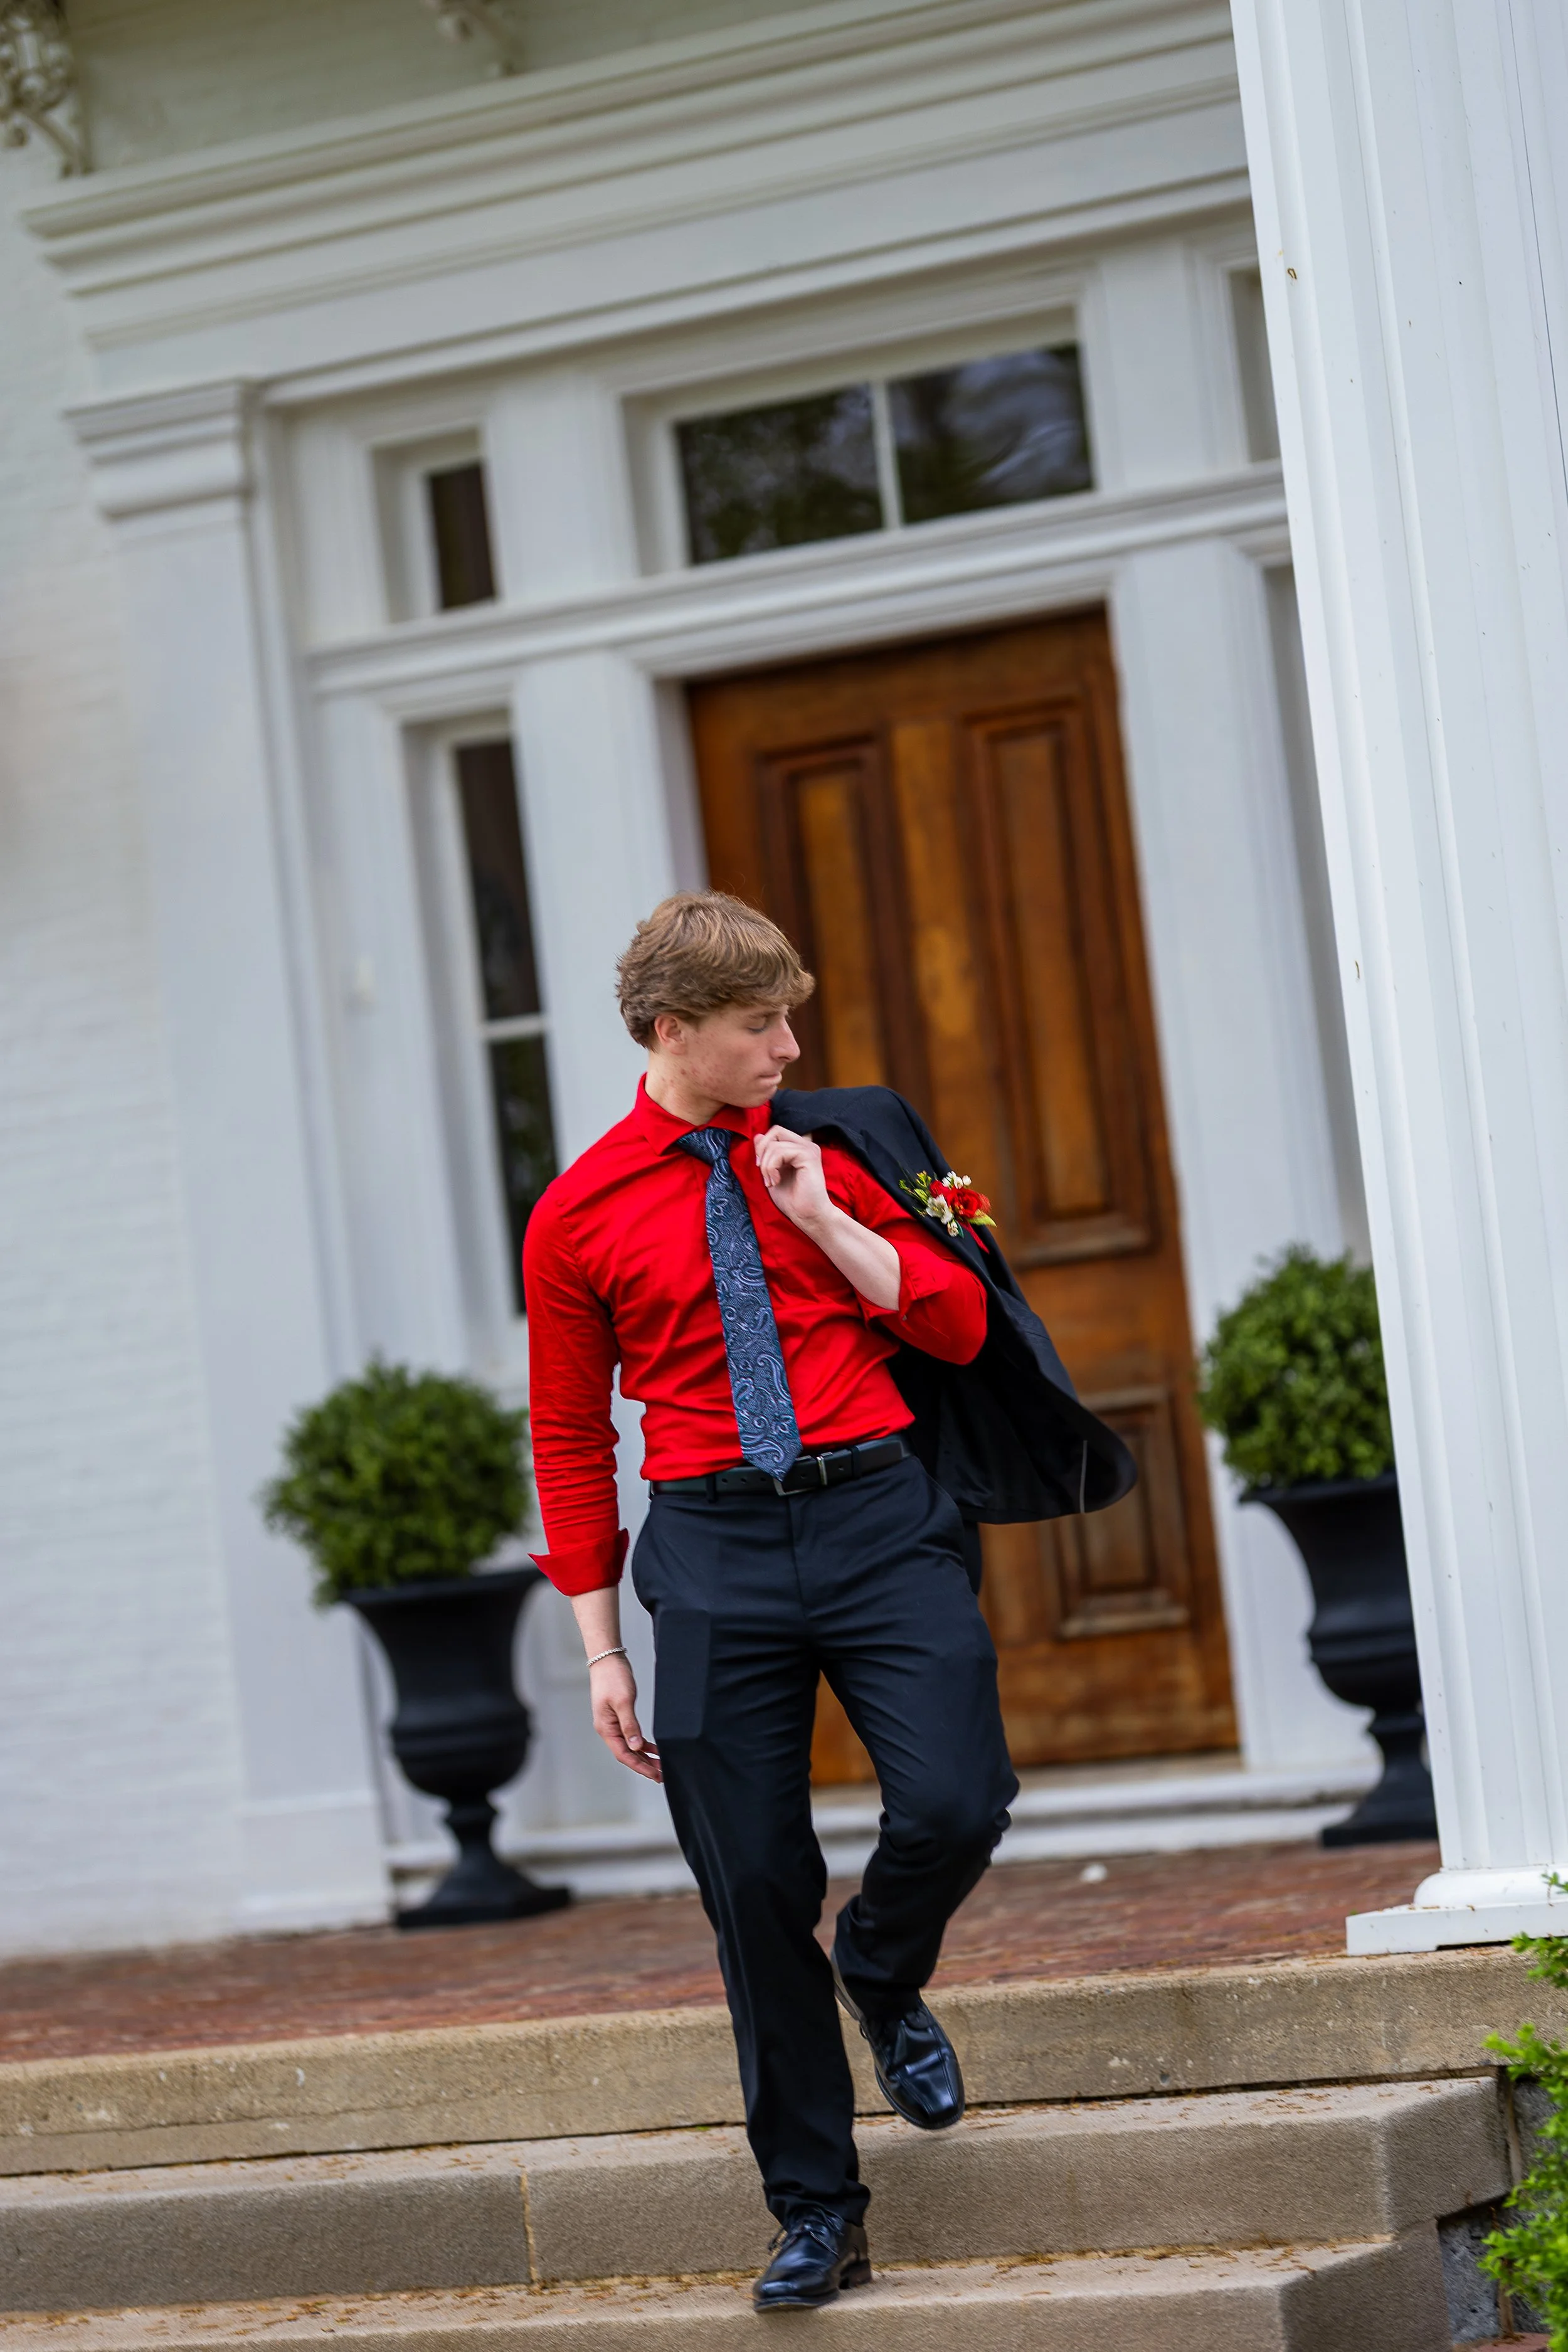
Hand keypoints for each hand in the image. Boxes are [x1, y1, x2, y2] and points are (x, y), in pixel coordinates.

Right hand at [588, 1654, 661, 1781]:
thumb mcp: (623, 1701)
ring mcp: (613, 1723)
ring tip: (660, 1765)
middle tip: (661, 1775)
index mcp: (606, 1728)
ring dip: (644, 1756)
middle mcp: (608, 1729)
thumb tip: (635, 1747)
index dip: (640, 1766)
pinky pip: (631, 1736)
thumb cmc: (613, 1677)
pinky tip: (653, 1749)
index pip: (623, 1754)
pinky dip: (642, 1744)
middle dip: (644, 1765)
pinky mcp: (619, 1716)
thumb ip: (629, 1725)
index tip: (655, 1775)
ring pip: (629, 1746)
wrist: (607, 1659)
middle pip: (627, 1754)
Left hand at [755, 1125, 833, 1231]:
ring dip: (765, 1165)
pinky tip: (776, 1181)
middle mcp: (806, 1145)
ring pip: (774, 1144)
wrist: (807, 1215)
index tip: (760, 1167)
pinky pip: (780, 1152)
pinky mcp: (809, 1156)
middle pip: (775, 1130)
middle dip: (762, 1150)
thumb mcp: (771, 1172)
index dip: (762, 1146)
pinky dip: (771, 1167)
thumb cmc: (792, 1199)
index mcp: (798, 1147)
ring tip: (771, 1182)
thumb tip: (758, 1135)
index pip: (775, 1132)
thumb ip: (766, 1154)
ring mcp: (808, 1149)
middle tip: (762, 1171)